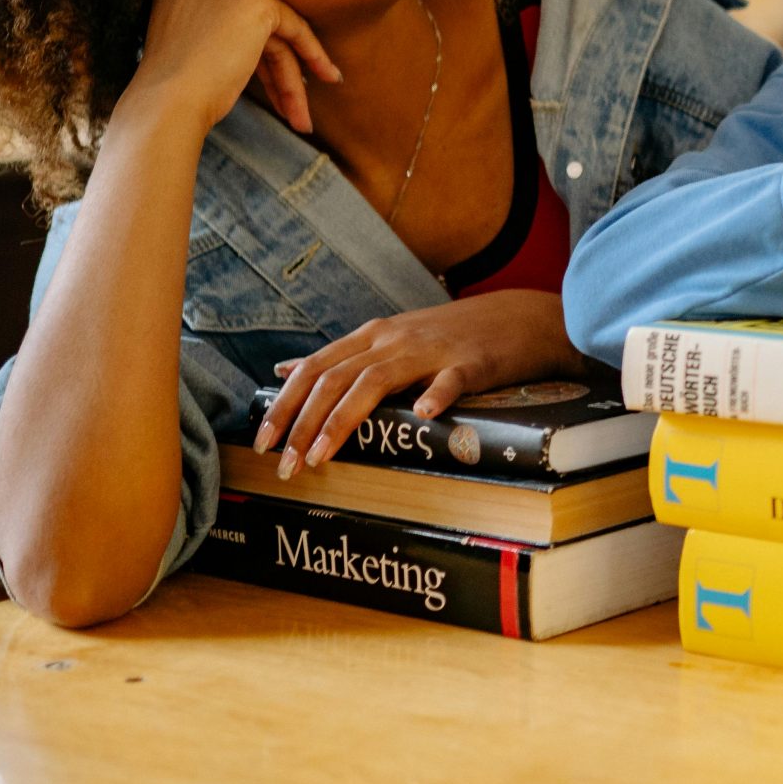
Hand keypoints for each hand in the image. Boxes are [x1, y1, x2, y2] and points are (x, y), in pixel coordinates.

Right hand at [121, 0, 340, 136]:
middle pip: (251, 23)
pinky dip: (314, 55)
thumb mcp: (181, 41)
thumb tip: (254, 40)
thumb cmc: (166, 85)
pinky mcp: (256, 1)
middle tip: (288, 103)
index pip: (224, 11)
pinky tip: (328, 77)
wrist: (165, 98)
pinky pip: (295, 29)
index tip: (258, 69)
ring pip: (272, 33)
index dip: (246, 44)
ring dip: (289, 78)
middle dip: (272, 66)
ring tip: (301, 118)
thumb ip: (207, 25)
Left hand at [254, 291, 586, 473]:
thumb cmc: (452, 337)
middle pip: (334, 378)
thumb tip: (285, 371)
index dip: (284, 405)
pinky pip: (452, 380)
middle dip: (302, 423)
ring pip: (376, 381)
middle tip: (286, 465)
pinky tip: (423, 415)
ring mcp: (432, 351)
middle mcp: (393, 341)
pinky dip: (436, 396)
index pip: (314, 370)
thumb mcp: (390, 339)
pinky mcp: (473, 363)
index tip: (264, 442)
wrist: (518, 318)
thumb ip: (340, 357)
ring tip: (322, 457)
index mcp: (372, 337)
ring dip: (342, 421)